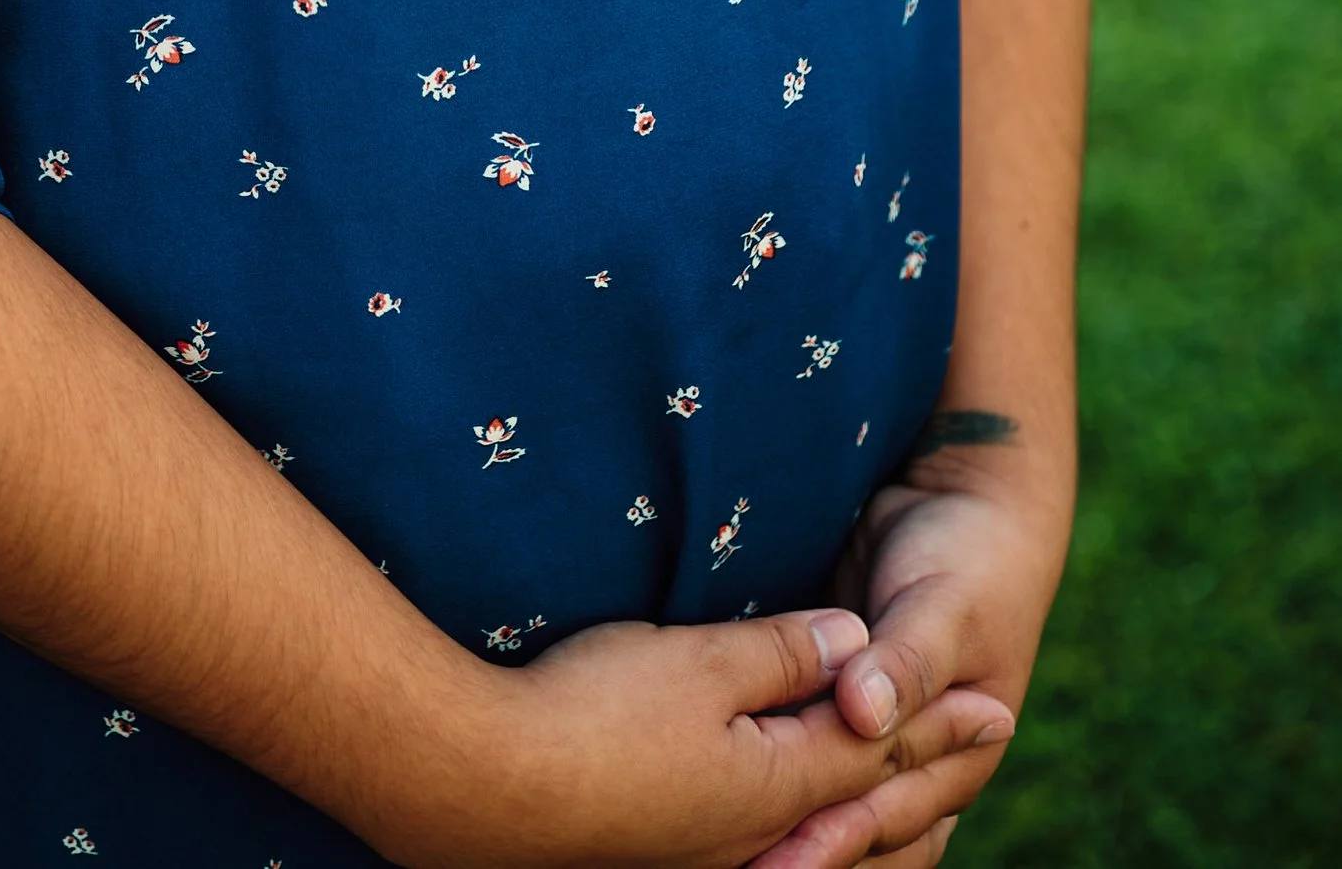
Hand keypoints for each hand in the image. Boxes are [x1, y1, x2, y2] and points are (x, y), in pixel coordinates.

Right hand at [386, 604, 1011, 868]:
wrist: (489, 790)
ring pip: (822, 831)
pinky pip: (775, 842)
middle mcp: (762, 836)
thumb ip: (784, 655)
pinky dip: (818, 826)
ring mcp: (714, 853)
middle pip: (862, 802)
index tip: (999, 705)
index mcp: (781, 786)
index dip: (939, 720)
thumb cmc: (597, 717)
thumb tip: (851, 641)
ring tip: (916, 790)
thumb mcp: (703, 666)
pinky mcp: (669, 851)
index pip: (880, 747)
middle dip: (927, 769)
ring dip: (877, 807)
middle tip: (986, 740)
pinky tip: (799, 816)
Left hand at [743, 471, 1069, 868]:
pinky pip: (807, 758)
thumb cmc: (967, 556)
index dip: (836, 839)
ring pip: (835, 809)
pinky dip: (776, 782)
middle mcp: (920, 766)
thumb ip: (909, 661)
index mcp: (959, 758)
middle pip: (862, 832)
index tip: (782, 862)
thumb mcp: (947, 604)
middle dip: (805, 851)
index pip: (891, 814)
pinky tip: (726, 801)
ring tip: (731, 856)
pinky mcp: (840, 708)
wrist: (962, 501)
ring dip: (789, 831)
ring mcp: (879, 740)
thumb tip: (865, 716)